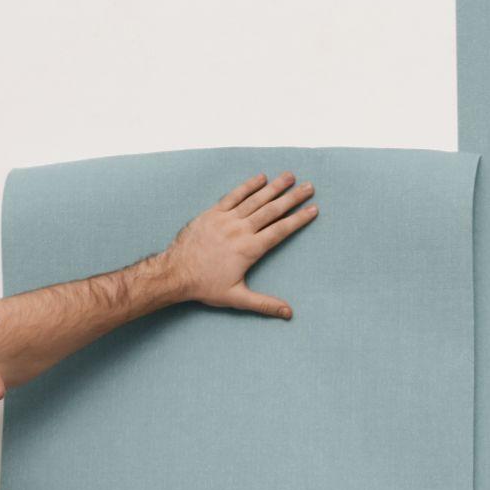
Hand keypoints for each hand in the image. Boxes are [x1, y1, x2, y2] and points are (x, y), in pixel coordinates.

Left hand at [151, 172, 318, 318]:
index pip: (280, 230)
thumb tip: (288, 313)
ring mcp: (226, 219)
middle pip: (272, 210)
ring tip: (290, 176)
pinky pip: (233, 195)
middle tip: (309, 187)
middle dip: (292, 198)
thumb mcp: (237, 298)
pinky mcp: (212, 213)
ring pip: (255, 199)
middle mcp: (240, 230)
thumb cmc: (205, 286)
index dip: (298, 219)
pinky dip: (247, 186)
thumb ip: (264, 304)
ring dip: (274, 187)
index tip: (313, 209)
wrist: (175, 272)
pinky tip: (260, 178)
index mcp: (249, 249)